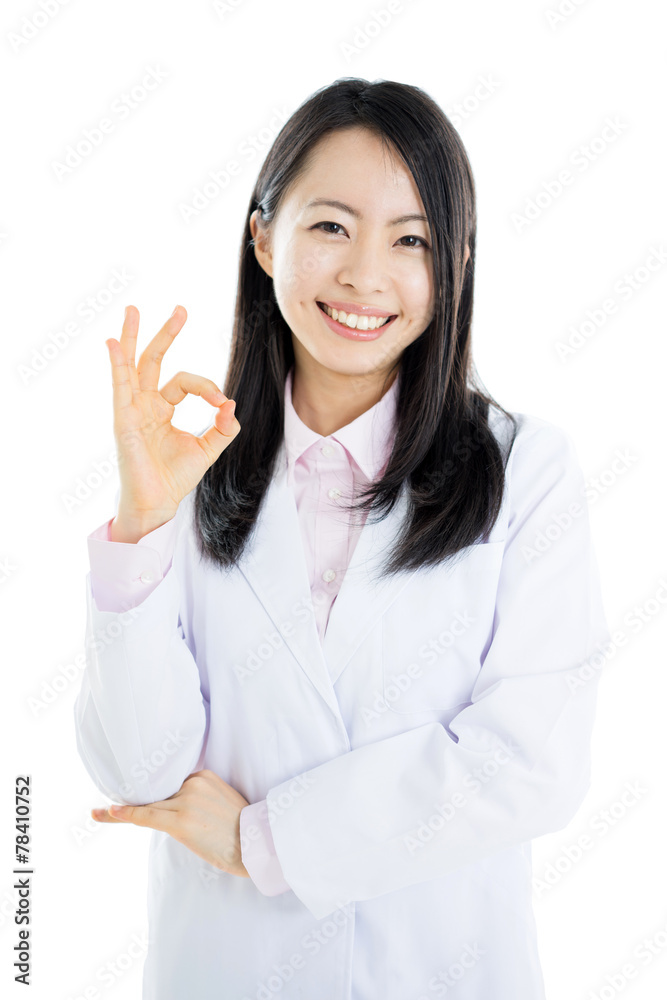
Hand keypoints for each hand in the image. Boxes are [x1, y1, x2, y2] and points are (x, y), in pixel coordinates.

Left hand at [91, 769, 250, 877]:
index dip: (149, 791)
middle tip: (106, 802)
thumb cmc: (242, 829)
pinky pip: (147, 816)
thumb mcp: (222, 800)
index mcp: (203, 776)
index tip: (131, 792)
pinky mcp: (181, 821)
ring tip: (98, 812)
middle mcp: (193, 784)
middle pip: (156, 792)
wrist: (256, 844)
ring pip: (147, 804)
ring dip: (122, 809)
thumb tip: (178, 807)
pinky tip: (108, 811)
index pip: (168, 783)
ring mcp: (186, 802)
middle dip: (134, 799)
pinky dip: (126, 814)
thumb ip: (200, 797)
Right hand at [106, 305, 240, 536]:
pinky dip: (117, 363)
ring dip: (132, 336)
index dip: (207, 388)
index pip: (185, 382)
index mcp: (162, 409)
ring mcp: (131, 410)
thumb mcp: (208, 449)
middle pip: (152, 360)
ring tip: (133, 309)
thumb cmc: (176, 478)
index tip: (222, 404)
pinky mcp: (123, 420)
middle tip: (181, 310)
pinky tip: (113, 342)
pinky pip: (120, 386)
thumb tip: (231, 405)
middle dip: (166, 333)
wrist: (159, 502)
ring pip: (132, 365)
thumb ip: (223, 427)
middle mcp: (144, 404)